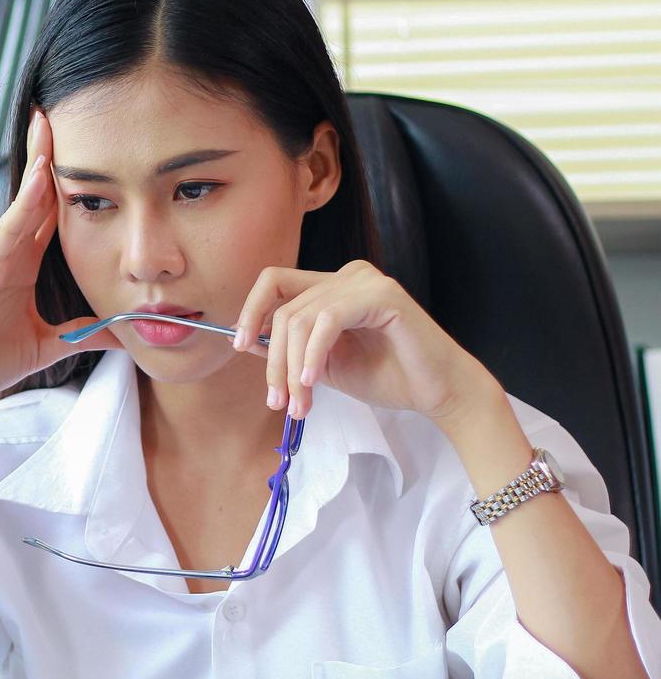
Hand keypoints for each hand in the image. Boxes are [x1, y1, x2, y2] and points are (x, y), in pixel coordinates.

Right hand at [0, 108, 120, 405]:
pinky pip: (8, 230)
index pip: (47, 214)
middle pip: (34, 195)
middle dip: (48, 154)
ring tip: (51, 123)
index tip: (85, 147)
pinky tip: (42, 176)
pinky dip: (25, 202)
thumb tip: (124, 332)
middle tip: (63, 111)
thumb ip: (83, 335)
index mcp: (20, 266)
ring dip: (38, 164)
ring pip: (21, 203)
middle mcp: (6, 253)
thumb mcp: (48, 345)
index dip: (64, 181)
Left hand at [231, 259, 495, 424]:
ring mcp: (366, 281)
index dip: (251, 311)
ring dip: (293, 367)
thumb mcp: (323, 365)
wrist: (438, 393)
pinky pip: (327, 320)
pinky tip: (314, 382)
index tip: (240, 346)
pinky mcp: (382, 296)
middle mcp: (348, 275)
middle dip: (274, 360)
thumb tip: (246, 339)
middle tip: (278, 400)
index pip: (275, 282)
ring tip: (299, 403)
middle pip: (284, 307)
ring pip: (301, 318)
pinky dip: (313, 354)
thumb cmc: (387, 377)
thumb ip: (289, 348)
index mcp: (333, 286)